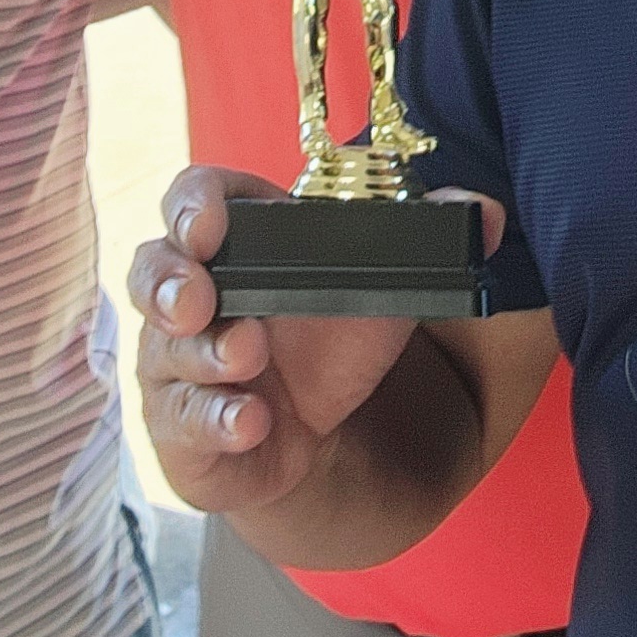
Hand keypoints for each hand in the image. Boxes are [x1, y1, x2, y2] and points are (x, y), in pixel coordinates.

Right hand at [129, 165, 503, 516]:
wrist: (328, 436)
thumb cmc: (336, 339)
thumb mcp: (386, 286)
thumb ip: (432, 238)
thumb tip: (485, 212)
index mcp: (237, 243)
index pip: (195, 200)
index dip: (193, 204)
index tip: (211, 222)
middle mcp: (194, 298)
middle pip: (152, 270)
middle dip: (168, 280)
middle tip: (200, 297)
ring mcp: (179, 367)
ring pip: (164, 351)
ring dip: (205, 353)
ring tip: (247, 354)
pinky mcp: (185, 430)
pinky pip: (183, 424)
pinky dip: (217, 420)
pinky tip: (252, 420)